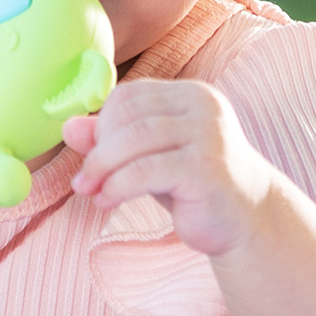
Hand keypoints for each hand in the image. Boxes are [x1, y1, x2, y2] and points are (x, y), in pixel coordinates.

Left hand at [64, 80, 276, 256]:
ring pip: (135, 140)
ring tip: (90, 190)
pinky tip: (107, 201)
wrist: (248, 220)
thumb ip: (112, 139)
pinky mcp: (207, 168)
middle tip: (83, 179)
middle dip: (97, 149)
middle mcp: (204, 107)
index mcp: (191, 95)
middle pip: (129, 116)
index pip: (130, 95)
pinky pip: (145, 171)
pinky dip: (116, 186)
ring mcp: (209, 135)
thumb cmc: (195, 185)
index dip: (102, 123)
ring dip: (101, 167)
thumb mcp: (150, 157)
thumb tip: (67, 126)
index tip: (92, 154)